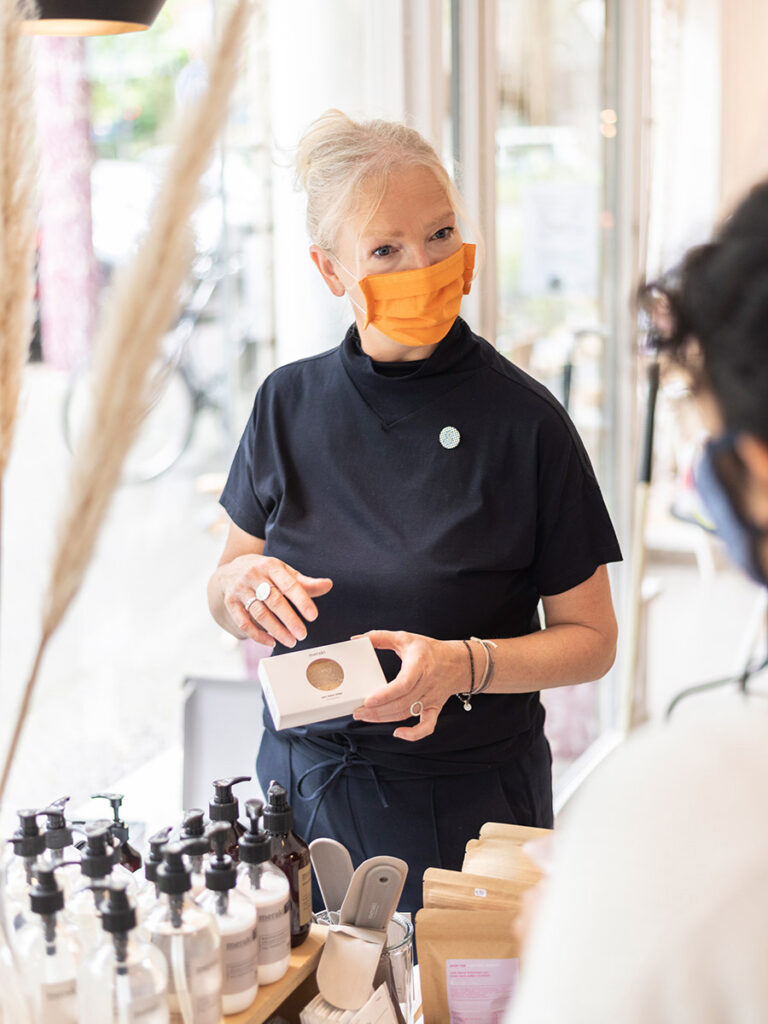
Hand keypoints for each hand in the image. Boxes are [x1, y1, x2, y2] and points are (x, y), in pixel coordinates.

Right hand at [219, 554, 332, 647]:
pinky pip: (243, 622)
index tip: (313, 616)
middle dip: (289, 620)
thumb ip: (305, 582)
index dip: (301, 601)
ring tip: (291, 641)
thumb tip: (328, 585)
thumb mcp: (284, 572)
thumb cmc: (264, 572)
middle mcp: (254, 576)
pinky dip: (257, 635)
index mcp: (271, 566)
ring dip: (276, 630)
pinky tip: (271, 642)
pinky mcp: (230, 602)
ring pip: (259, 613)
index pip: (289, 584)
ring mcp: (240, 589)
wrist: (231, 570)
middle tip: (303, 634)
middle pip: (274, 600)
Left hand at [351, 630, 468, 740]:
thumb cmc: (429, 650)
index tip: (368, 700)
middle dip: (377, 711)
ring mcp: (432, 698)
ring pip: (407, 714)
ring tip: (365, 716)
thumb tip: (357, 638)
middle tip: (357, 711)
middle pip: (401, 703)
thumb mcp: (405, 638)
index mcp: (420, 664)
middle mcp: (427, 683)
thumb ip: (380, 637)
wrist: (459, 662)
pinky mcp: (435, 709)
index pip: (403, 684)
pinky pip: (427, 726)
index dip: (385, 695)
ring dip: (384, 719)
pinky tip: (398, 733)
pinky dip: (414, 734)